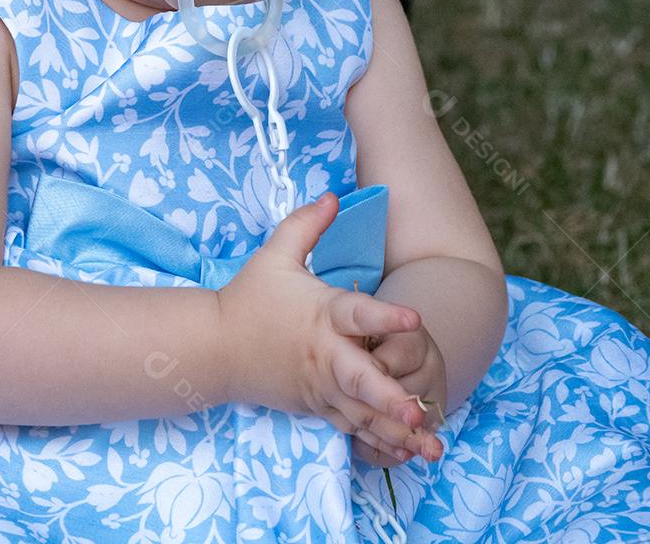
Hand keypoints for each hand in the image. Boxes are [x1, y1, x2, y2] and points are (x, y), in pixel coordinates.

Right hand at [216, 192, 438, 462]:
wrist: (215, 349)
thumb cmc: (249, 297)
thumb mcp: (274, 254)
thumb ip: (306, 224)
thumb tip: (334, 195)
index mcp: (321, 315)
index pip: (357, 313)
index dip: (387, 314)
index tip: (417, 318)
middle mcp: (326, 355)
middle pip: (361, 380)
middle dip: (391, 398)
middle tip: (420, 411)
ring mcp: (322, 387)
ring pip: (362, 414)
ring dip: (398, 431)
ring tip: (434, 449)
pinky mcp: (318, 407)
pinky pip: (353, 429)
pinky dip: (380, 442)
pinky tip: (410, 454)